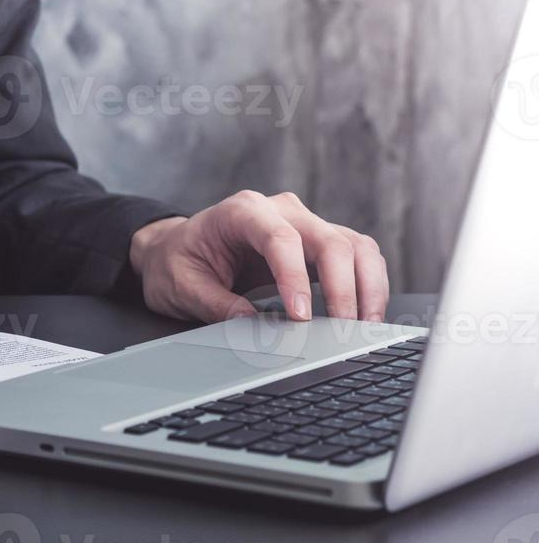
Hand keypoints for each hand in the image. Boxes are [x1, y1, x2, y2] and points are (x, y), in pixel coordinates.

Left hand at [128, 191, 388, 323]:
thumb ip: (217, 305)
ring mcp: (303, 223)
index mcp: (241, 212)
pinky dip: (367, 285)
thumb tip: (256, 328)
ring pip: (354, 246)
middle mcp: (279, 210)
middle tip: (342, 332)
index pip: (280, 238)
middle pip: (330, 240)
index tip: (301, 316)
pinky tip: (364, 316)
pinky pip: (356, 257)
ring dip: (367, 287)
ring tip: (363, 328)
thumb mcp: (181, 286)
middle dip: (343, 288)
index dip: (295, 278)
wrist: (175, 249)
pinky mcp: (317, 243)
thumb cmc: (176, 262)